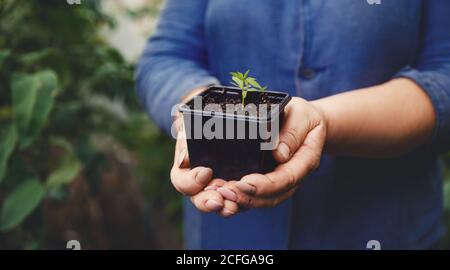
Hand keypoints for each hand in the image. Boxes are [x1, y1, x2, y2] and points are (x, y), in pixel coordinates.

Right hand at [170, 88, 238, 216]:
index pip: (182, 181)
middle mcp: (202, 183)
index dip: (191, 182)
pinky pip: (240, 198)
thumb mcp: (189, 121)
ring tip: (232, 206)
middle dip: (208, 202)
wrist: (220, 113)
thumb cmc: (201, 117)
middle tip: (217, 202)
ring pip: (221, 204)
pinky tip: (248, 199)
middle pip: (201, 200)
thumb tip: (184, 159)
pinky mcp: (240, 186)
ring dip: (226, 206)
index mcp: (186, 168)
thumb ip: (185, 136)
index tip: (206, 172)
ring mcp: (221, 187)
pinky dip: (243, 200)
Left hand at [212, 97, 326, 213]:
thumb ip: (292, 132)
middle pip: (271, 197)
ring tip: (217, 195)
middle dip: (246, 197)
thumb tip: (279, 153)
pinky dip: (236, 198)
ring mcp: (280, 184)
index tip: (244, 183)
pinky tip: (218, 193)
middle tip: (223, 192)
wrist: (307, 125)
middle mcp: (292, 177)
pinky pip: (253, 196)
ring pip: (260, 201)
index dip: (264, 185)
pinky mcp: (266, 183)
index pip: (285, 179)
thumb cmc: (303, 117)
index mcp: (305, 161)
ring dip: (238, 201)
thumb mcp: (302, 115)